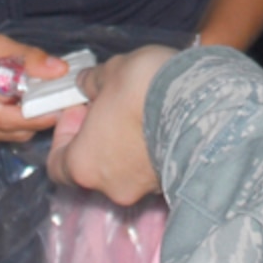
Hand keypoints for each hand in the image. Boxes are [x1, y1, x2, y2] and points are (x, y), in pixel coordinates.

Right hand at [0, 21, 69, 150]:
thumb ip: (28, 58)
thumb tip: (60, 70)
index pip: (6, 119)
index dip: (37, 117)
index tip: (61, 107)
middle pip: (8, 132)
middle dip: (35, 119)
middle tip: (54, 100)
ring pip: (4, 138)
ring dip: (23, 123)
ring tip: (32, 99)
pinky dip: (9, 126)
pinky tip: (11, 106)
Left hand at [47, 44, 179, 204]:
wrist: (205, 103)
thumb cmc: (146, 88)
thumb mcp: (111, 71)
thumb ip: (92, 82)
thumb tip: (87, 83)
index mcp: (83, 165)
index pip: (57, 165)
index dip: (65, 136)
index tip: (81, 110)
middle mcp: (112, 186)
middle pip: (96, 166)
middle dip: (103, 137)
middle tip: (115, 107)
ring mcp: (147, 190)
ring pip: (129, 168)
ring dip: (131, 145)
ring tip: (148, 111)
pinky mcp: (176, 183)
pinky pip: (157, 167)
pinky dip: (157, 149)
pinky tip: (168, 122)